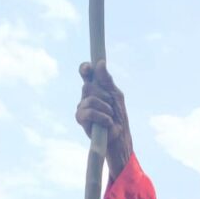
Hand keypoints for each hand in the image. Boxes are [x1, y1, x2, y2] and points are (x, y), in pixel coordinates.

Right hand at [76, 60, 133, 178]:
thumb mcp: (116, 95)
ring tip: (110, 116)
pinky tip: (107, 122)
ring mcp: (81, 106)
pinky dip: (102, 117)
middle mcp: (86, 95)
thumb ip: (107, 80)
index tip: (88, 68)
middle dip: (103, 95)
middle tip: (111, 104)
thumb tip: (100, 63)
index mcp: (94, 88)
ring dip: (105, 107)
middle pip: (88, 85)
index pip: (86, 73)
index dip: (85, 68)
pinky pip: (89, 112)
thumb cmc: (118, 115)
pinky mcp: (80, 118)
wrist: (119, 135)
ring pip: (90, 99)